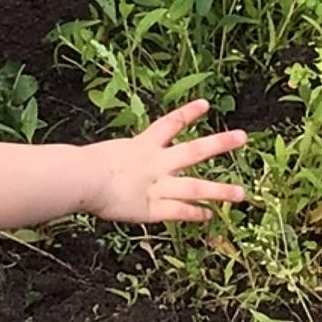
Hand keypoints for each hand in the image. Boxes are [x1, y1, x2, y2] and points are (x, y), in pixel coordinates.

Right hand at [81, 101, 248, 223]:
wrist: (82, 178)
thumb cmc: (79, 166)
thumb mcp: (97, 156)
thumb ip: (106, 160)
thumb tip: (93, 163)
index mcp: (141, 146)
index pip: (169, 124)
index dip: (188, 113)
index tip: (206, 104)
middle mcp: (155, 163)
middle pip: (194, 150)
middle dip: (219, 143)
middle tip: (243, 137)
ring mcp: (157, 186)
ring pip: (195, 186)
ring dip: (219, 190)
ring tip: (241, 193)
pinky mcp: (152, 208)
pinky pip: (179, 211)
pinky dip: (194, 213)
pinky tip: (209, 216)